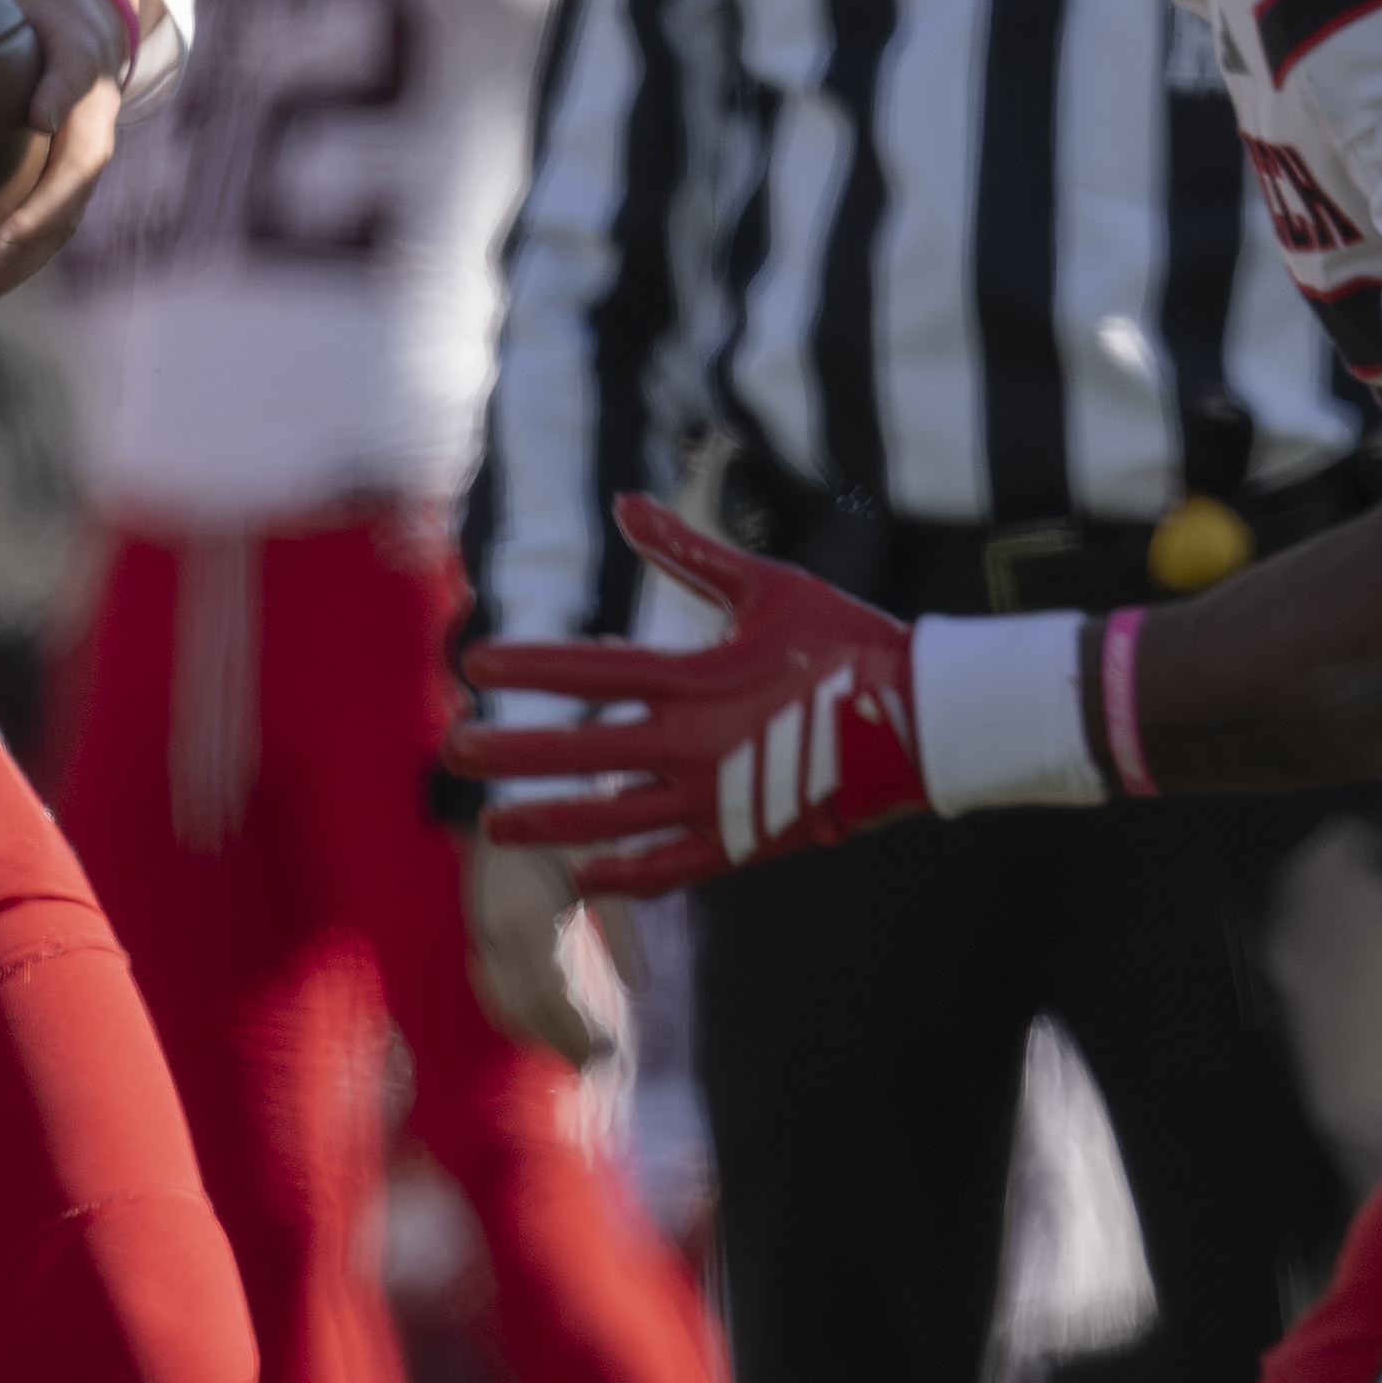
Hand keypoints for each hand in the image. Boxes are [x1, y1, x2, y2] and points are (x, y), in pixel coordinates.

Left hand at [0, 0, 142, 320]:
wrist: (89, 21)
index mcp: (78, 60)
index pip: (79, 83)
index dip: (66, 98)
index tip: (41, 116)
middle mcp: (87, 121)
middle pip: (74, 183)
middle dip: (37, 226)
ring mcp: (76, 163)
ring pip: (55, 229)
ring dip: (10, 272)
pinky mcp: (57, 191)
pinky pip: (30, 238)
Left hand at [448, 494, 929, 897]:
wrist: (928, 720)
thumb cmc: (848, 642)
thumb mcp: (767, 587)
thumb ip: (688, 553)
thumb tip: (626, 502)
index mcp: (698, 678)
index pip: (592, 672)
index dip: (530, 666)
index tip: (474, 662)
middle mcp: (698, 745)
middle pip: (585, 751)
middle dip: (514, 752)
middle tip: (453, 752)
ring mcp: (720, 801)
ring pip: (616, 820)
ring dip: (552, 824)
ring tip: (494, 828)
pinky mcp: (747, 841)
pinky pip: (673, 867)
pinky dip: (628, 876)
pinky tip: (586, 881)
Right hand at [460, 831, 620, 1062]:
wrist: (499, 792)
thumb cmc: (561, 826)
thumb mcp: (601, 869)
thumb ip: (620, 930)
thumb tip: (639, 986)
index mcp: (531, 922)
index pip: (554, 1002)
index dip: (579, 1035)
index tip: (608, 1060)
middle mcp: (499, 935)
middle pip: (529, 1013)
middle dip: (562, 1045)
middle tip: (597, 1072)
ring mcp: (482, 934)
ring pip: (505, 1006)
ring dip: (538, 1036)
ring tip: (572, 1055)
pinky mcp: (477, 929)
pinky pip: (492, 988)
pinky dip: (514, 1015)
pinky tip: (537, 1026)